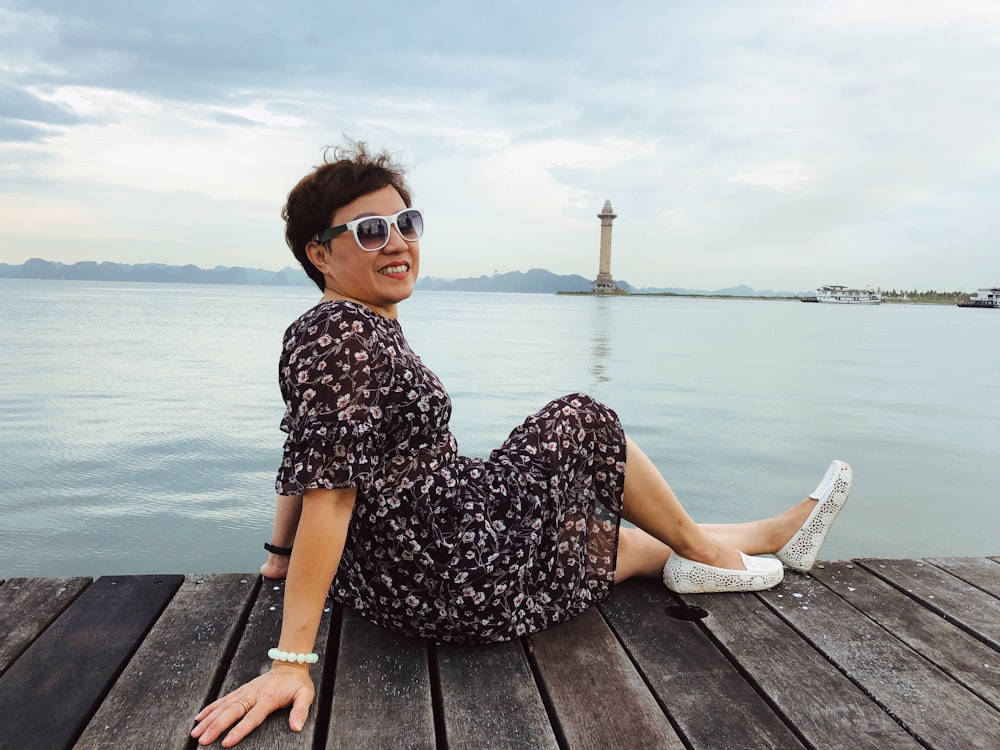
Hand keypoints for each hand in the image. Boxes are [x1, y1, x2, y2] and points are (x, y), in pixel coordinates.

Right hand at [191, 663, 314, 746]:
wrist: (290, 664)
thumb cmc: (297, 683)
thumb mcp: (305, 695)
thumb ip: (300, 711)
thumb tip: (296, 727)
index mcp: (268, 699)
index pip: (250, 718)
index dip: (238, 730)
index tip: (225, 742)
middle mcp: (253, 694)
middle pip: (231, 712)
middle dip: (216, 727)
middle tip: (203, 740)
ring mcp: (245, 691)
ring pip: (223, 706)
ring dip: (208, 719)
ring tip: (195, 732)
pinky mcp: (241, 689)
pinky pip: (223, 699)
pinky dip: (210, 708)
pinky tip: (199, 717)